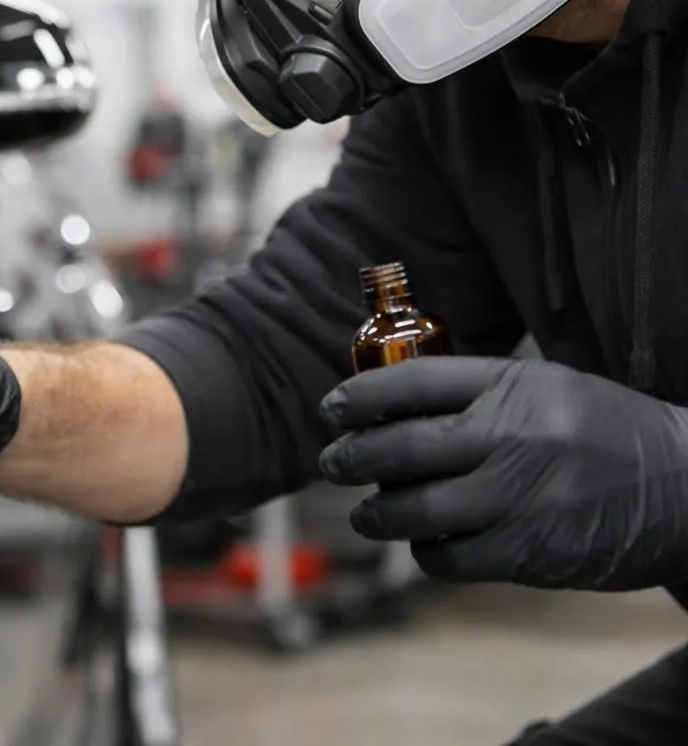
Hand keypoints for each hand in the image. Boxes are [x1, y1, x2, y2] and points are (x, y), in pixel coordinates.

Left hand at [317, 357, 687, 590]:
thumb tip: (389, 403)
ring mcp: (518, 497)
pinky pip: (448, 557)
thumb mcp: (546, 387)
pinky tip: (425, 542)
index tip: (332, 409)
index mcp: (513, 386)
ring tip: (367, 512)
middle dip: (350, 457)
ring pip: (414, 510)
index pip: (413, 381)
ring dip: (377, 513)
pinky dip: (426, 552)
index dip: (360, 396)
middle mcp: (511, 437)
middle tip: (333, 462)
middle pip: (400, 446)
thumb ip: (476, 392)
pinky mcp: (526, 552)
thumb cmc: (605, 434)